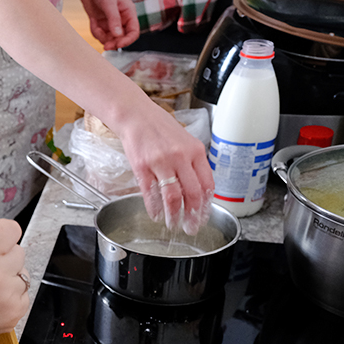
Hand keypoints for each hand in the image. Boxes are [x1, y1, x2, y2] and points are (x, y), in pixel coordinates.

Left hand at [74, 0, 139, 49]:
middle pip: (121, 39)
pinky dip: (95, 31)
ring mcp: (111, 23)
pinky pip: (99, 34)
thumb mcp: (109, 3)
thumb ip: (114, 19)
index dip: (127, 41)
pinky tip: (92, 22)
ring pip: (109, 39)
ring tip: (95, 27)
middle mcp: (121, 20)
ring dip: (102, 37)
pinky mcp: (101, 24)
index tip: (118, 45)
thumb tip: (118, 35)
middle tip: (106, 46)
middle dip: (114, 43)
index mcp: (128, 13)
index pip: (134, 32)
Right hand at [117, 101, 214, 234]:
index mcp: (195, 151)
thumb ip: (193, 163)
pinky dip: (154, 208)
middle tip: (191, 227)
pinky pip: (150, 193)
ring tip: (173, 224)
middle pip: (192, 193)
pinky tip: (156, 215)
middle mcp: (180, 157)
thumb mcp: (185, 141)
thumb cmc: (159, 128)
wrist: (135, 115)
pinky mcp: (142, 167)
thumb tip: (198, 188)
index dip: (206, 204)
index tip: (203, 216)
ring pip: (173, 197)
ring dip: (174, 215)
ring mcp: (160, 162)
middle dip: (193, 215)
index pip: (207, 183)